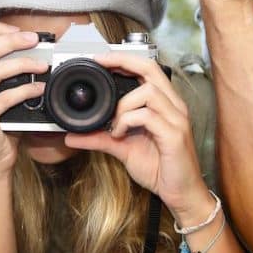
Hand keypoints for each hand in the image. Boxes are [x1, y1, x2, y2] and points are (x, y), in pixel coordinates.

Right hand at [0, 23, 47, 180]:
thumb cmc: (1, 123)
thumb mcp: (1, 92)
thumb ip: (8, 71)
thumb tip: (34, 48)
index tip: (19, 30)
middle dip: (12, 40)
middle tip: (35, 40)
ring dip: (22, 64)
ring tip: (42, 65)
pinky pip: (4, 98)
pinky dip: (25, 90)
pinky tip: (39, 89)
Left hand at [65, 53, 211, 223]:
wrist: (180, 193)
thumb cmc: (159, 168)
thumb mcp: (122, 149)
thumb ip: (99, 138)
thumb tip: (72, 135)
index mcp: (164, 104)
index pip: (147, 69)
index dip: (124, 59)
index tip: (100, 59)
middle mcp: (173, 106)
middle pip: (151, 69)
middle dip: (123, 62)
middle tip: (100, 64)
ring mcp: (176, 119)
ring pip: (148, 91)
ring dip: (123, 105)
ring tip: (114, 124)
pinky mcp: (175, 135)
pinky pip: (148, 116)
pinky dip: (128, 121)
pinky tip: (120, 134)